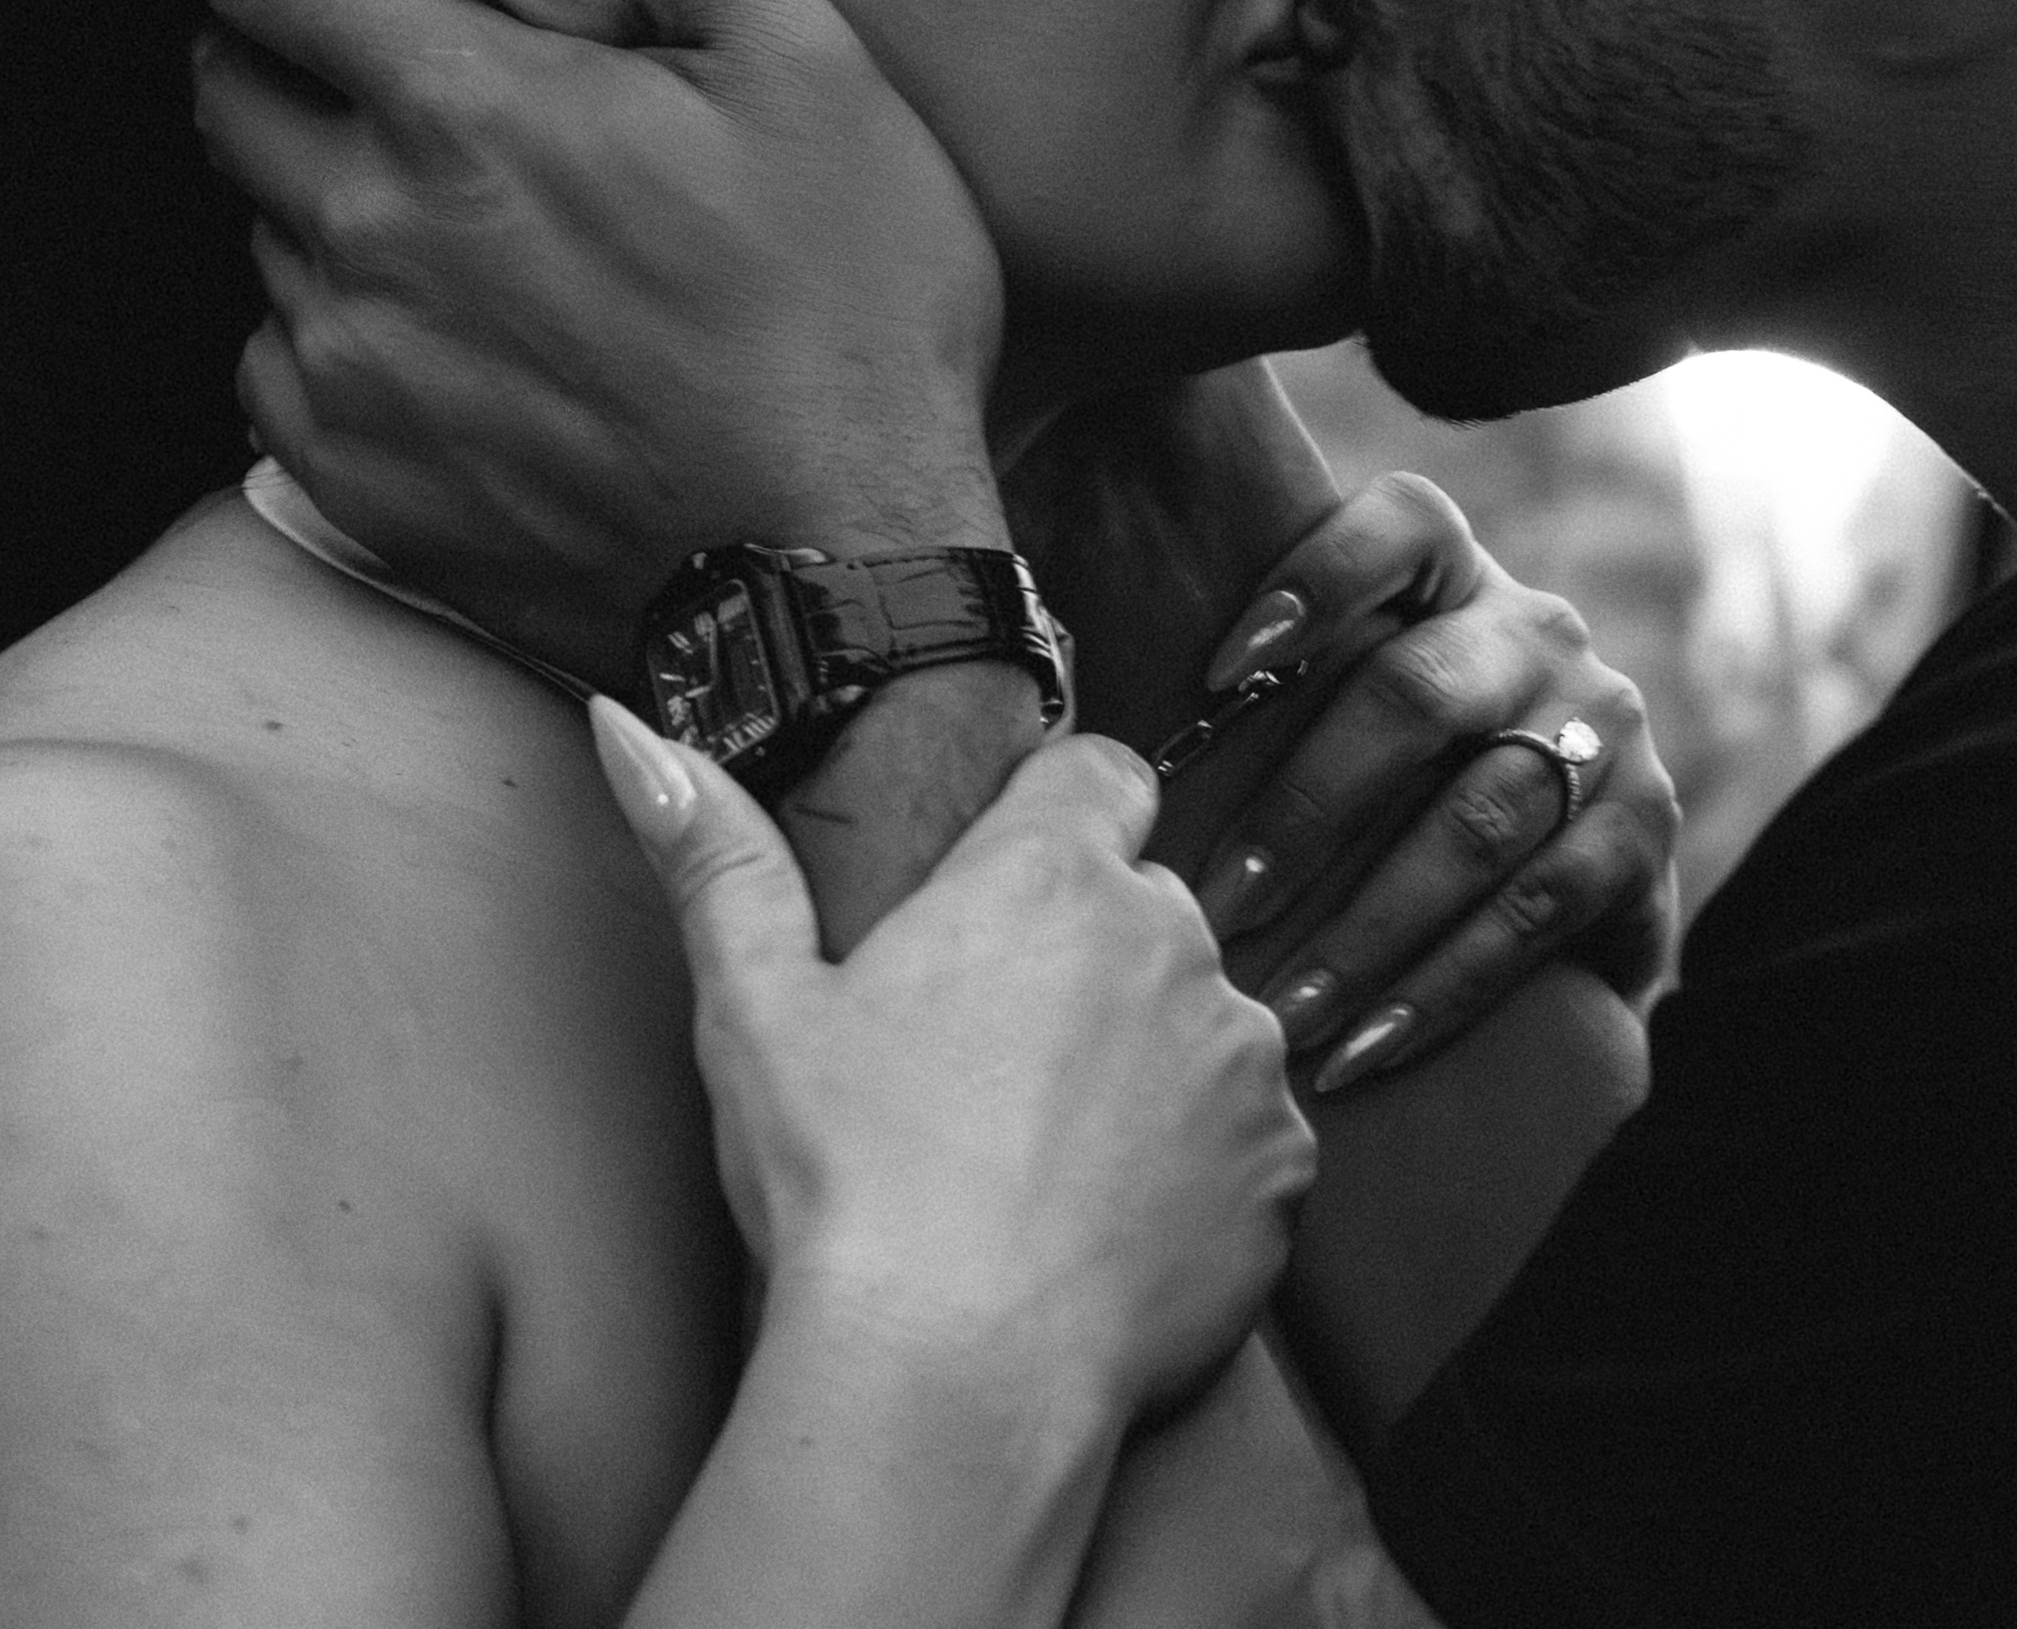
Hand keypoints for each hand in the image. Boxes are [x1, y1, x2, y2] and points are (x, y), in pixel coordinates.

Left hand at [156, 0, 1005, 688]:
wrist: (838, 584)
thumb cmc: (847, 338)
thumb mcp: (815, 86)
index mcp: (466, 111)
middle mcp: (373, 232)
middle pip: (232, 89)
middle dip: (298, 65)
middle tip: (425, 103)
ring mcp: (353, 367)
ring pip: (269, 234)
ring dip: (340, 213)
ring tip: (487, 256)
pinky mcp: (357, 480)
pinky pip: (283, 368)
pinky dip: (342, 345)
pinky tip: (462, 359)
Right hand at [589, 700, 1313, 1411]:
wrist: (957, 1377)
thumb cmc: (852, 1191)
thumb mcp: (755, 1006)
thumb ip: (714, 854)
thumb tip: (638, 738)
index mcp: (1049, 879)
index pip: (1099, 774)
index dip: (1058, 816)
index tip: (1014, 882)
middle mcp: (1171, 942)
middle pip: (1144, 908)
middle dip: (1087, 959)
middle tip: (994, 1058)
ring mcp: (1240, 1055)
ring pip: (1203, 1023)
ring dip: (1149, 1061)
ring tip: (1046, 1156)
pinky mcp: (1279, 1164)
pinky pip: (1250, 1136)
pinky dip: (1200, 1165)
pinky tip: (1107, 1220)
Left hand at [1193, 473, 1678, 1092]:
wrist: (1573, 886)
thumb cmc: (1396, 787)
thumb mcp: (1342, 710)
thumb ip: (1257, 687)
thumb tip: (1084, 741)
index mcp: (1456, 577)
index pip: (1400, 528)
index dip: (1314, 583)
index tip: (1214, 677)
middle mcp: (1540, 634)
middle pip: (1419, 694)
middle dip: (1305, 810)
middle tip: (1218, 905)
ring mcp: (1604, 731)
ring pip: (1476, 823)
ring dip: (1367, 927)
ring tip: (1280, 1010)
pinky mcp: (1647, 835)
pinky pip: (1535, 914)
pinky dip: (1440, 988)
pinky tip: (1365, 1045)